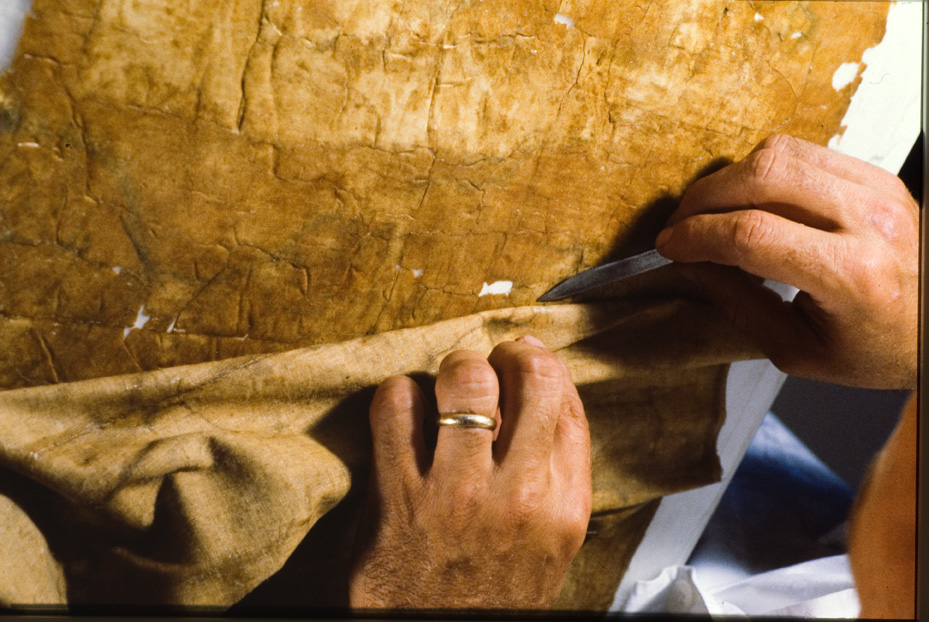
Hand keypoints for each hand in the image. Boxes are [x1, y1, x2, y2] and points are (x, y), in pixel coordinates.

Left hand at [348, 336, 590, 608]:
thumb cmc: (488, 596)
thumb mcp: (549, 545)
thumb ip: (552, 475)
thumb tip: (541, 396)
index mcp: (564, 507)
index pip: (566, 400)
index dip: (541, 364)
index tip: (523, 358)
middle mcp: (519, 495)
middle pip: (529, 375)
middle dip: (505, 355)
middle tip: (486, 365)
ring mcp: (458, 493)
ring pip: (465, 377)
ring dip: (452, 370)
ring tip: (442, 387)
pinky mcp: (399, 495)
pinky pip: (398, 403)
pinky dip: (398, 395)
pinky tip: (403, 415)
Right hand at [655, 134, 918, 388]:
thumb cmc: (878, 348)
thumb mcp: (799, 350)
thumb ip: (739, 305)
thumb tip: (694, 265)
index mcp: (852, 277)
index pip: (751, 234)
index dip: (696, 236)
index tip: (670, 246)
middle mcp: (870, 223)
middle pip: (763, 178)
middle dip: (704, 198)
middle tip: (681, 224)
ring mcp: (879, 192)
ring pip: (781, 153)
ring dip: (731, 178)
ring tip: (712, 209)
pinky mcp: (879, 176)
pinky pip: (806, 151)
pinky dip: (764, 169)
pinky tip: (751, 197)